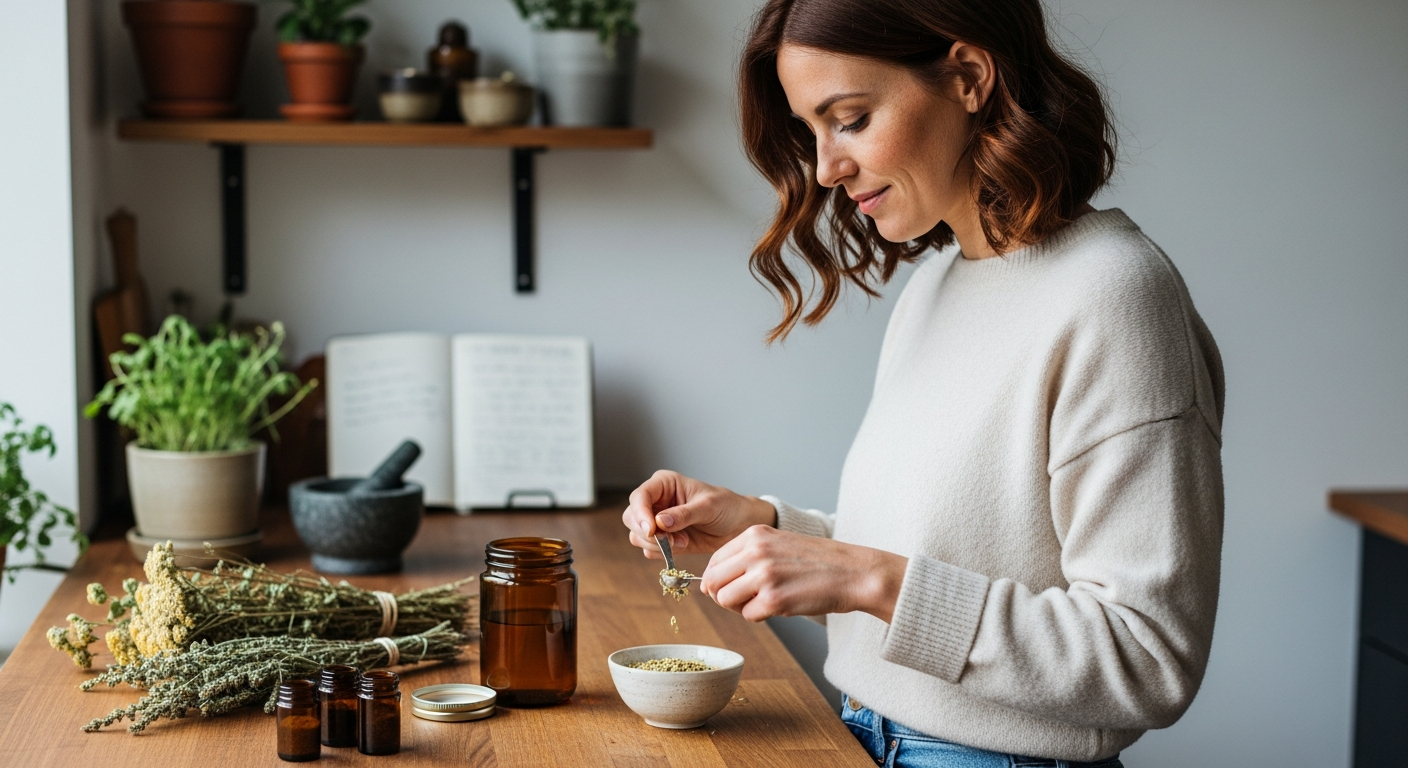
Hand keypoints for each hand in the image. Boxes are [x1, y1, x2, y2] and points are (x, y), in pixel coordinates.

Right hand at [622, 470, 777, 557]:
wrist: (738, 525)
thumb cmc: (726, 507)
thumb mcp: (708, 507)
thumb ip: (684, 514)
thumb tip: (660, 521)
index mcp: (664, 484)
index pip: (639, 497)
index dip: (640, 514)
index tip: (651, 529)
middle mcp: (656, 501)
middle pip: (632, 518)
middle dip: (648, 533)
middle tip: (670, 540)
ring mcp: (657, 522)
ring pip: (638, 536)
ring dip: (658, 544)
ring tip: (683, 541)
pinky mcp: (663, 540)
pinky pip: (650, 550)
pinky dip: (663, 553)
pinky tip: (684, 545)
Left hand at [700, 525, 906, 622]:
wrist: (853, 572)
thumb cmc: (817, 561)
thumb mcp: (777, 543)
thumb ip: (745, 557)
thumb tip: (709, 585)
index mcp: (754, 534)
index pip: (713, 561)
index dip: (716, 580)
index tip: (729, 587)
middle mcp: (755, 551)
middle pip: (713, 582)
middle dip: (724, 595)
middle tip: (745, 599)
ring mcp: (764, 575)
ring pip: (725, 600)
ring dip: (741, 607)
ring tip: (764, 601)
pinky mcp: (774, 599)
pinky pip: (748, 616)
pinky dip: (760, 616)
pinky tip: (780, 606)